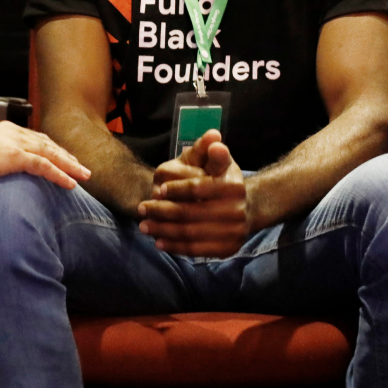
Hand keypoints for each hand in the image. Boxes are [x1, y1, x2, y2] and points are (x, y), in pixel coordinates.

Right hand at [0, 121, 90, 188]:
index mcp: (5, 130)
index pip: (35, 138)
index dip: (52, 149)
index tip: (63, 158)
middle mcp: (14, 133)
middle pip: (48, 144)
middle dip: (67, 156)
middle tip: (82, 167)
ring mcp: (16, 144)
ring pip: (52, 154)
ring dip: (70, 166)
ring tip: (84, 176)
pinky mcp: (15, 157)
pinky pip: (44, 166)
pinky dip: (60, 174)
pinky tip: (71, 183)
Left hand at [137, 130, 249, 257]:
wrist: (246, 209)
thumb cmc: (224, 180)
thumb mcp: (218, 161)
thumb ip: (210, 151)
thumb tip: (213, 138)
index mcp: (233, 185)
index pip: (197, 187)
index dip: (175, 189)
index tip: (157, 189)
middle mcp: (236, 210)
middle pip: (190, 212)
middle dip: (161, 211)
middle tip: (141, 209)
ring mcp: (233, 232)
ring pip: (190, 233)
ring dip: (163, 231)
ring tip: (144, 226)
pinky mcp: (227, 249)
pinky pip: (196, 250)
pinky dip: (175, 246)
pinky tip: (159, 242)